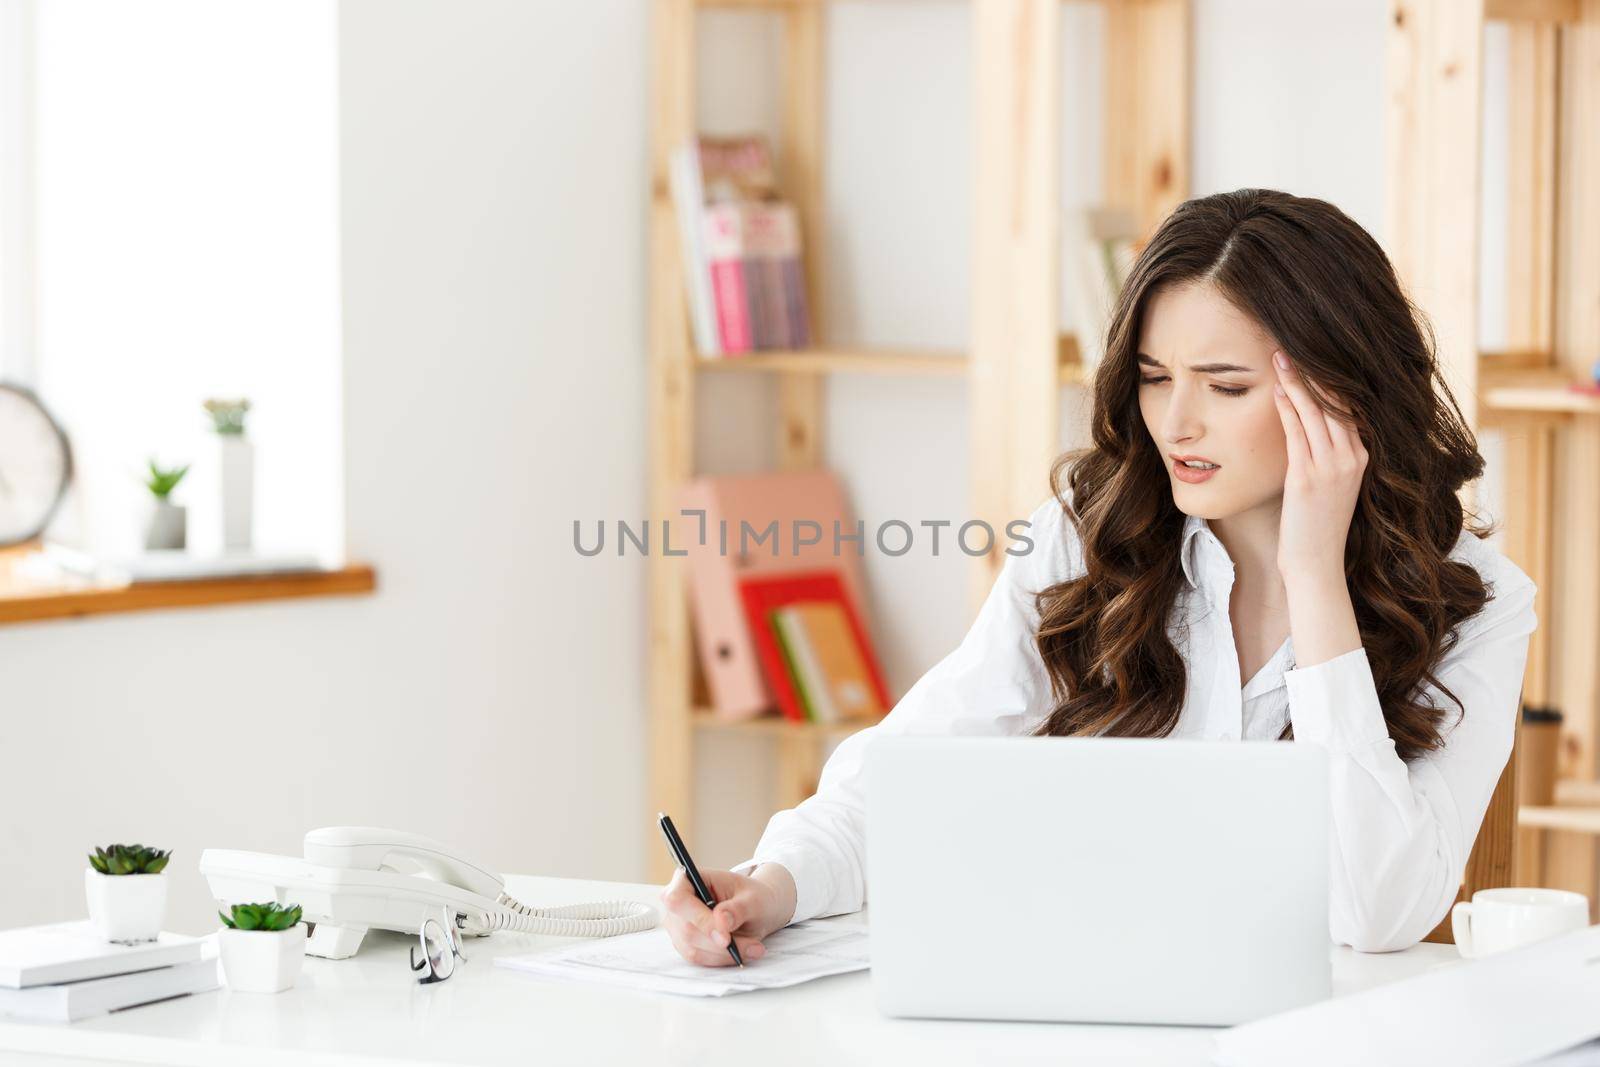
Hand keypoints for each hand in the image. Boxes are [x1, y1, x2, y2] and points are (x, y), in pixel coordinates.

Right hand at [659, 864, 794, 966]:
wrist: (756, 910)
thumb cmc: (752, 897)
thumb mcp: (753, 899)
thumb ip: (738, 908)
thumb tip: (721, 920)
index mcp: (687, 878)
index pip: (678, 900)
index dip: (699, 919)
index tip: (725, 938)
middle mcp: (676, 903)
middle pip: (687, 930)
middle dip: (720, 944)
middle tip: (752, 946)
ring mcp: (678, 926)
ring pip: (694, 949)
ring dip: (726, 954)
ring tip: (754, 947)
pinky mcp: (685, 945)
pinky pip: (700, 959)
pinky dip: (724, 959)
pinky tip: (743, 952)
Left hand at [1272, 349, 1366, 578]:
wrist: (1316, 564)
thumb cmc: (1317, 527)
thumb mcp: (1331, 486)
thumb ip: (1328, 458)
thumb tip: (1311, 432)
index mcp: (1362, 458)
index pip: (1349, 409)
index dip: (1331, 382)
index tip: (1313, 358)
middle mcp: (1352, 459)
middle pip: (1335, 404)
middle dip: (1314, 373)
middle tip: (1293, 347)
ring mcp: (1332, 468)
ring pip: (1317, 414)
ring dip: (1298, 384)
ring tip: (1281, 359)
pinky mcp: (1308, 478)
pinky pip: (1298, 435)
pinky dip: (1289, 410)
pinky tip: (1279, 392)